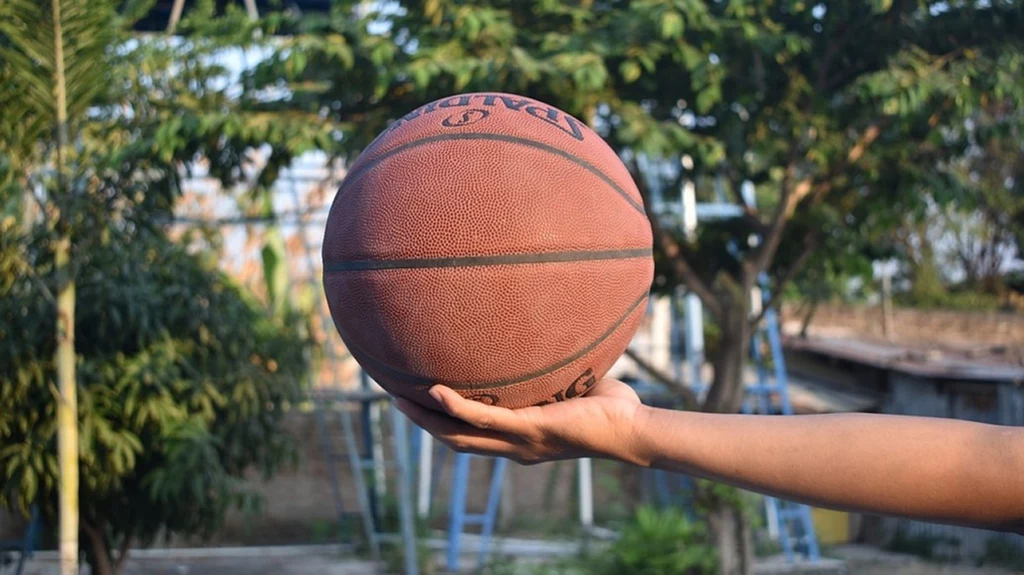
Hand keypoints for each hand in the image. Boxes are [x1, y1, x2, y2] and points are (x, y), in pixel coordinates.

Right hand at [394, 378, 644, 465]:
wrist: (634, 429)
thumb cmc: (612, 409)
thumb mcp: (572, 385)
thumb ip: (554, 366)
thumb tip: (554, 327)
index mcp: (519, 439)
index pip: (470, 434)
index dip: (440, 421)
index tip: (417, 398)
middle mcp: (513, 446)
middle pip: (453, 439)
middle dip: (421, 421)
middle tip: (392, 396)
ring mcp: (519, 442)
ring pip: (458, 435)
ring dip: (426, 417)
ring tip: (398, 395)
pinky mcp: (530, 430)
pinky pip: (484, 420)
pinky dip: (456, 407)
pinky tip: (434, 391)